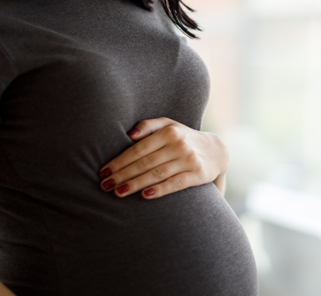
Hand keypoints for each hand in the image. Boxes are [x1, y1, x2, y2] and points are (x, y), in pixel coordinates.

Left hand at [98, 117, 227, 198]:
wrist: (217, 150)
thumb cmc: (184, 137)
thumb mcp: (169, 125)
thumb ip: (148, 126)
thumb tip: (129, 135)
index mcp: (168, 131)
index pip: (138, 148)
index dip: (119, 161)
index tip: (104, 172)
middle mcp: (178, 144)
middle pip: (144, 162)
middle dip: (122, 175)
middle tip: (105, 185)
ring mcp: (188, 159)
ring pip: (156, 174)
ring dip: (135, 184)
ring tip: (118, 192)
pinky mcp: (197, 175)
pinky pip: (175, 183)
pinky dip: (160, 189)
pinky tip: (145, 195)